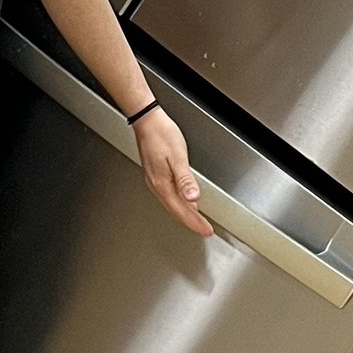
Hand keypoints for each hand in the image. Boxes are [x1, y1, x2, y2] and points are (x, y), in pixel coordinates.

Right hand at [132, 107, 206, 236]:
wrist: (147, 122)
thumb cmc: (161, 135)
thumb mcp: (178, 157)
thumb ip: (185, 179)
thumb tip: (193, 198)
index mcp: (162, 183)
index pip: (181, 210)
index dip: (195, 222)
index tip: (205, 230)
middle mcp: (156, 185)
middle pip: (176, 210)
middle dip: (191, 221)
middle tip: (204, 229)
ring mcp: (155, 180)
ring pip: (171, 204)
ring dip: (185, 213)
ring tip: (196, 220)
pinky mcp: (155, 175)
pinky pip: (168, 195)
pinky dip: (179, 202)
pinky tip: (184, 200)